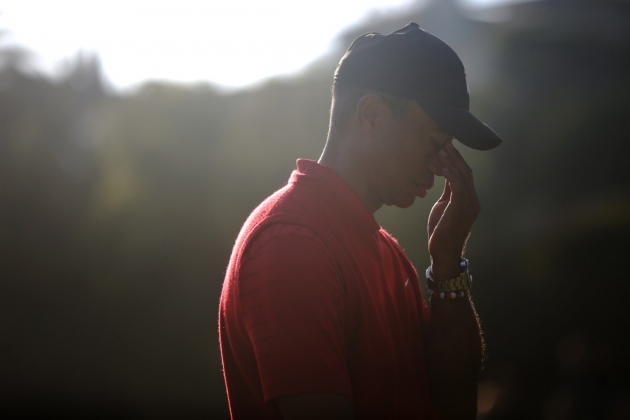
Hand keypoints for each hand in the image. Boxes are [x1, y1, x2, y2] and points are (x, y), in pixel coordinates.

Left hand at [428, 142, 479, 279]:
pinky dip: (451, 175)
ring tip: (440, 151)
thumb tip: (446, 174)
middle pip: (466, 172)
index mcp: (470, 199)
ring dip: (451, 163)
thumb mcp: (444, 206)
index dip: (455, 160)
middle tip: (443, 143)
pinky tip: (443, 167)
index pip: (465, 174)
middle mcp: (473, 200)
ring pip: (464, 177)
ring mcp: (470, 205)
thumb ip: (448, 191)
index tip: (444, 147)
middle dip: (454, 157)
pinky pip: (459, 187)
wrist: (443, 252)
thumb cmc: (441, 230)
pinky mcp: (462, 209)